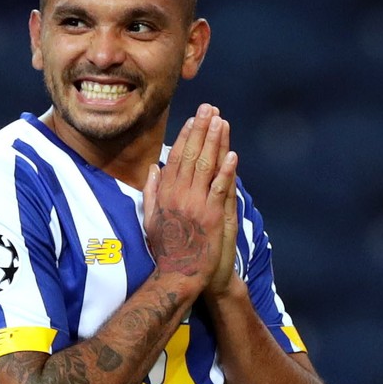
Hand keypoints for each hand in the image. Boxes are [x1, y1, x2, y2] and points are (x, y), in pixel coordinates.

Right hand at [142, 103, 237, 297]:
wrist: (177, 274)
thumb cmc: (165, 249)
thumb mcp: (150, 218)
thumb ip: (152, 192)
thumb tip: (154, 169)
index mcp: (165, 195)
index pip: (176, 158)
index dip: (186, 137)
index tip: (193, 119)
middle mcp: (178, 196)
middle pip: (191, 156)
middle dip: (201, 130)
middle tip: (210, 109)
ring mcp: (195, 205)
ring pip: (205, 166)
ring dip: (214, 142)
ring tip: (221, 122)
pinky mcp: (211, 216)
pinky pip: (219, 189)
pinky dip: (226, 171)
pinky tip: (232, 155)